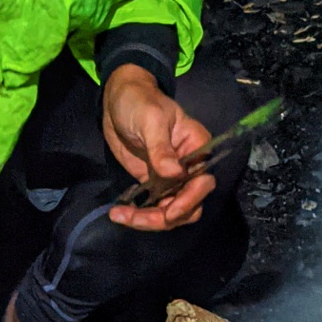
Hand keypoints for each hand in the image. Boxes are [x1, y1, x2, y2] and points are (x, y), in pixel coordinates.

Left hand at [102, 64, 214, 231]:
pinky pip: (154, 208)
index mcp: (197, 148)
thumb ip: (161, 148)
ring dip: (150, 220)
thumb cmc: (139, 101)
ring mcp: (171, 179)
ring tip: (121, 216)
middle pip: (189, 205)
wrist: (118, 100)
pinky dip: (139, 215)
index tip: (168, 212)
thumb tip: (174, 174)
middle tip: (136, 218)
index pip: (202, 183)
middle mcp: (189, 168)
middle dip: (166, 217)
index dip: (188, 201)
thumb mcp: (150, 119)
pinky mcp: (154, 184)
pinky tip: (120, 213)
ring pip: (171, 212)